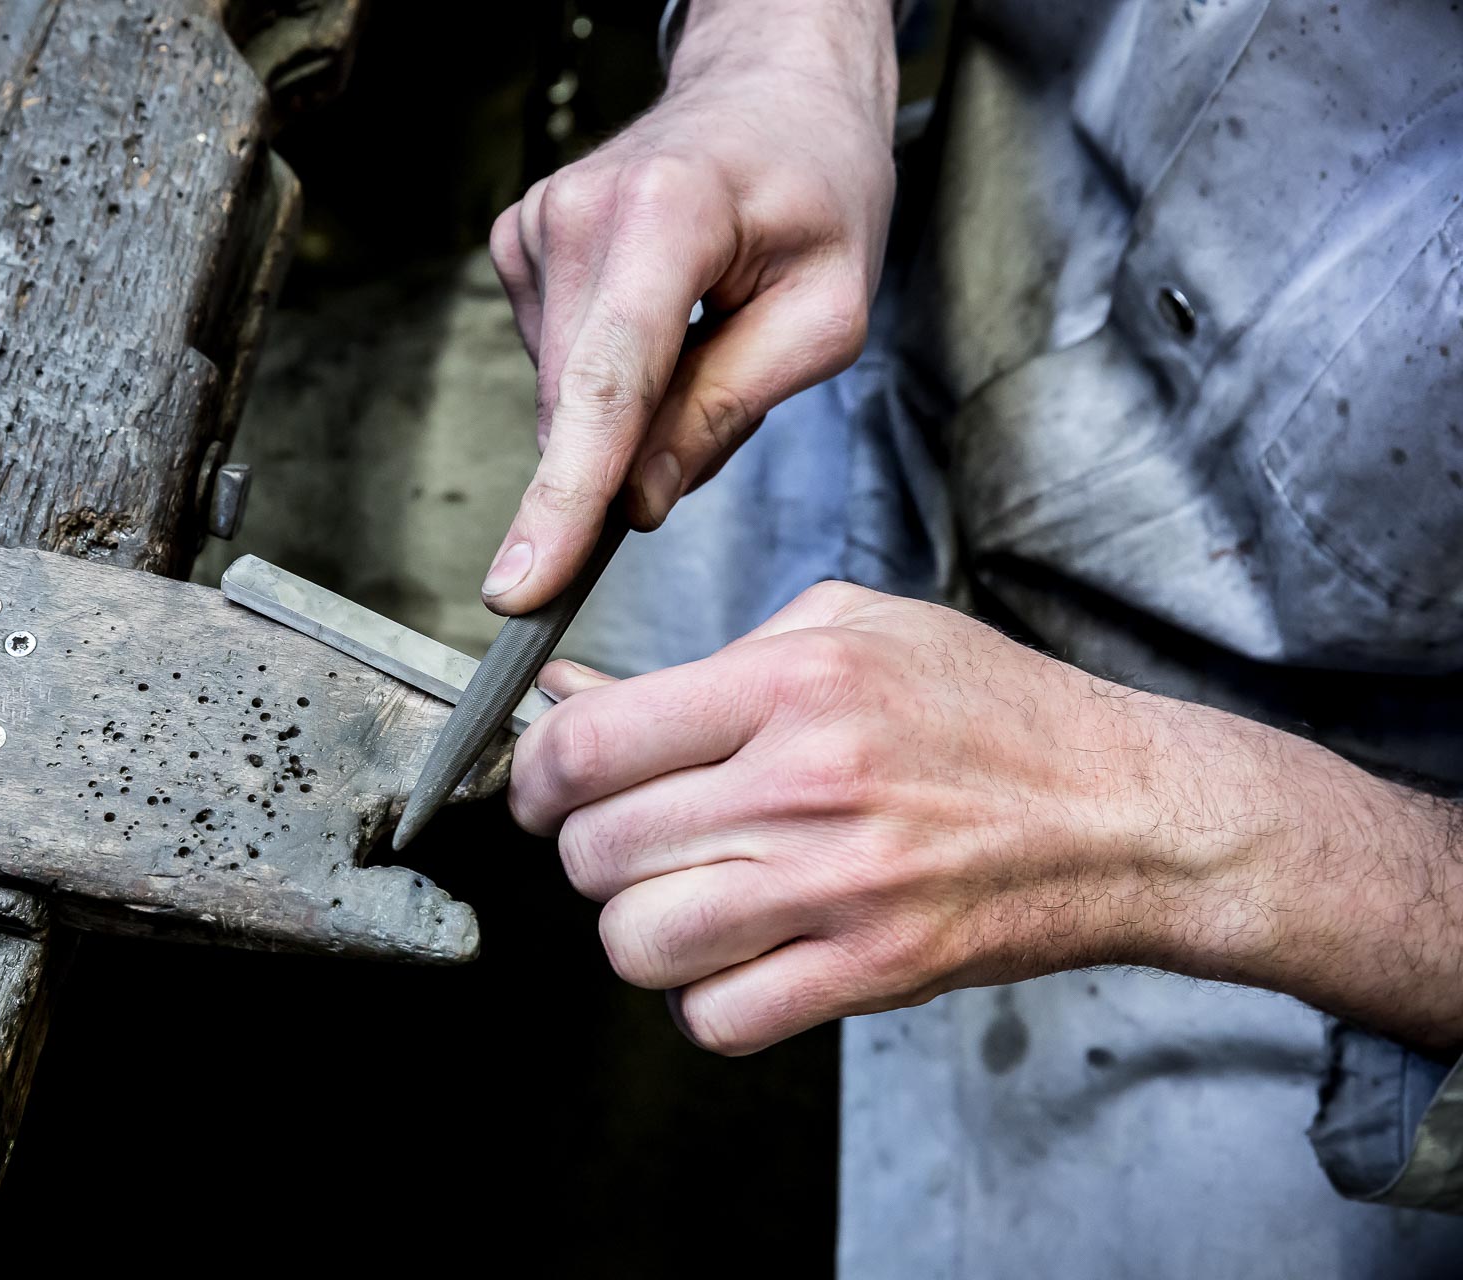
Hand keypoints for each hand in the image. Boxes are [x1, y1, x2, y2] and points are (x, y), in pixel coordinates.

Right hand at [483, 0, 898, 612]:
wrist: (770, 93)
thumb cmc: (816, 188)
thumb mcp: (824, 313)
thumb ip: (729, 409)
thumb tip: (635, 502)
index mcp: (668, 215)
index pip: (607, 385)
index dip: (565, 498)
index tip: (523, 585)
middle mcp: (580, 214)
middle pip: (578, 405)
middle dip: (632, 452)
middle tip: (715, 396)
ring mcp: (538, 225)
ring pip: (564, 396)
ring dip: (629, 409)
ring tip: (702, 332)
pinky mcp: (519, 244)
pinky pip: (556, 365)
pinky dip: (607, 375)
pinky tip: (658, 321)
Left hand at [511, 583, 1462, 1055]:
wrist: (1126, 812)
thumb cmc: (989, 711)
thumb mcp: (848, 630)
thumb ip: (701, 664)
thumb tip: (568, 696)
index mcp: (792, 683)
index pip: (590, 744)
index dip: (535, 776)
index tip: (544, 791)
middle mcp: (807, 783)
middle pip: (598, 850)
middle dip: (590, 853)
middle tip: (631, 842)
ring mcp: (840, 886)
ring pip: (639, 941)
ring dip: (639, 930)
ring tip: (682, 900)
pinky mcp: (874, 970)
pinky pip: (718, 1018)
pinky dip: (704, 1000)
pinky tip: (739, 958)